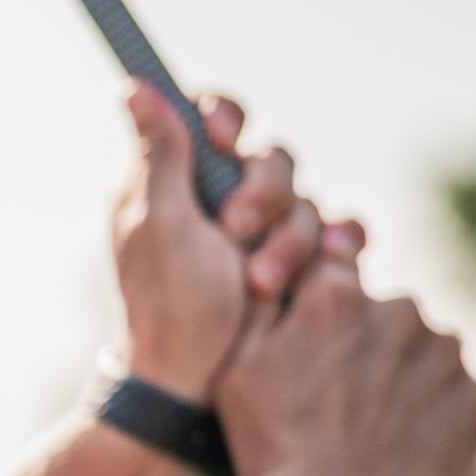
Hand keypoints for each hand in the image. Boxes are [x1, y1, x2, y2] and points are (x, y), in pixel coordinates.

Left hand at [113, 85, 363, 402]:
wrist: (196, 388)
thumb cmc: (167, 309)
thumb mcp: (158, 224)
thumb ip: (158, 154)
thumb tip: (134, 87)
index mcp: (179, 187)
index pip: (213, 122)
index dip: (224, 120)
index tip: (221, 134)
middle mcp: (222, 205)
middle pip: (270, 160)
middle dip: (263, 194)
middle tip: (237, 232)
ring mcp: (262, 238)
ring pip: (305, 202)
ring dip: (290, 238)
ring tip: (263, 283)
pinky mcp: (298, 268)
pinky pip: (338, 235)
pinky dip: (341, 243)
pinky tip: (337, 258)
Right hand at [218, 262, 475, 475]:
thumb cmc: (272, 449)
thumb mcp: (236, 370)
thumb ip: (260, 306)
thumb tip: (279, 266)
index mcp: (339, 296)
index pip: (336, 281)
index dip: (323, 322)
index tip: (313, 357)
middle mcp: (401, 312)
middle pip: (385, 323)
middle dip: (366, 354)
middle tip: (335, 412)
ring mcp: (445, 358)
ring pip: (423, 362)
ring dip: (402, 387)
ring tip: (367, 439)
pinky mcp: (474, 404)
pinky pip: (452, 406)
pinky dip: (430, 426)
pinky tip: (396, 457)